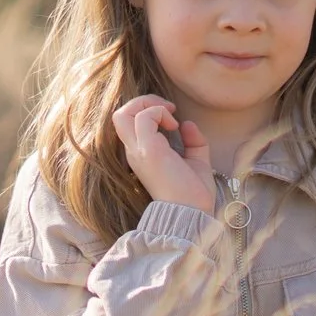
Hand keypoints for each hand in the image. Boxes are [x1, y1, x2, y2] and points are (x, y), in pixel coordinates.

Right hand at [112, 94, 214, 212]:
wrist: (193, 213)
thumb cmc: (193, 194)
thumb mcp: (196, 161)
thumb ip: (192, 142)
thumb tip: (188, 124)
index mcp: (142, 155)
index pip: (128, 124)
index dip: (147, 111)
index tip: (173, 118)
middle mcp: (135, 152)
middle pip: (119, 114)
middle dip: (143, 101)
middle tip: (168, 109)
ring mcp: (139, 151)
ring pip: (124, 113)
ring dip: (150, 105)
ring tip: (171, 115)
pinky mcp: (149, 151)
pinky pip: (144, 118)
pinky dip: (159, 113)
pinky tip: (174, 126)